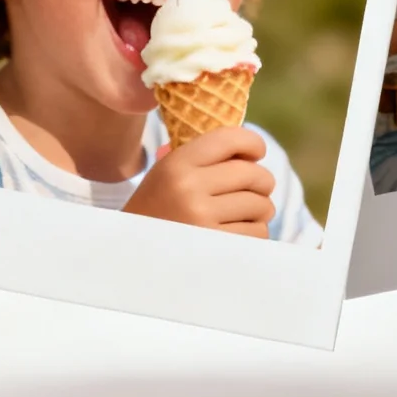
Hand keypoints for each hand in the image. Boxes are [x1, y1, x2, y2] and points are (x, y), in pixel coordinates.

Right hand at [122, 126, 276, 237]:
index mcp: (176, 165)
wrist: (133, 258)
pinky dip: (253, 234)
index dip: (253, 143)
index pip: (230, 138)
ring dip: (260, 212)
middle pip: (253, 174)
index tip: (257, 152)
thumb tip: (247, 148)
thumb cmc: (156, 213)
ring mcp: (202, 220)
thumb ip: (199, 158)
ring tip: (244, 216)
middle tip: (257, 191)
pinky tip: (236, 235)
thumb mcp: (165, 177)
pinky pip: (257, 233)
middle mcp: (189, 188)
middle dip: (262, 183)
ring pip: (261, 206)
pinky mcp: (216, 247)